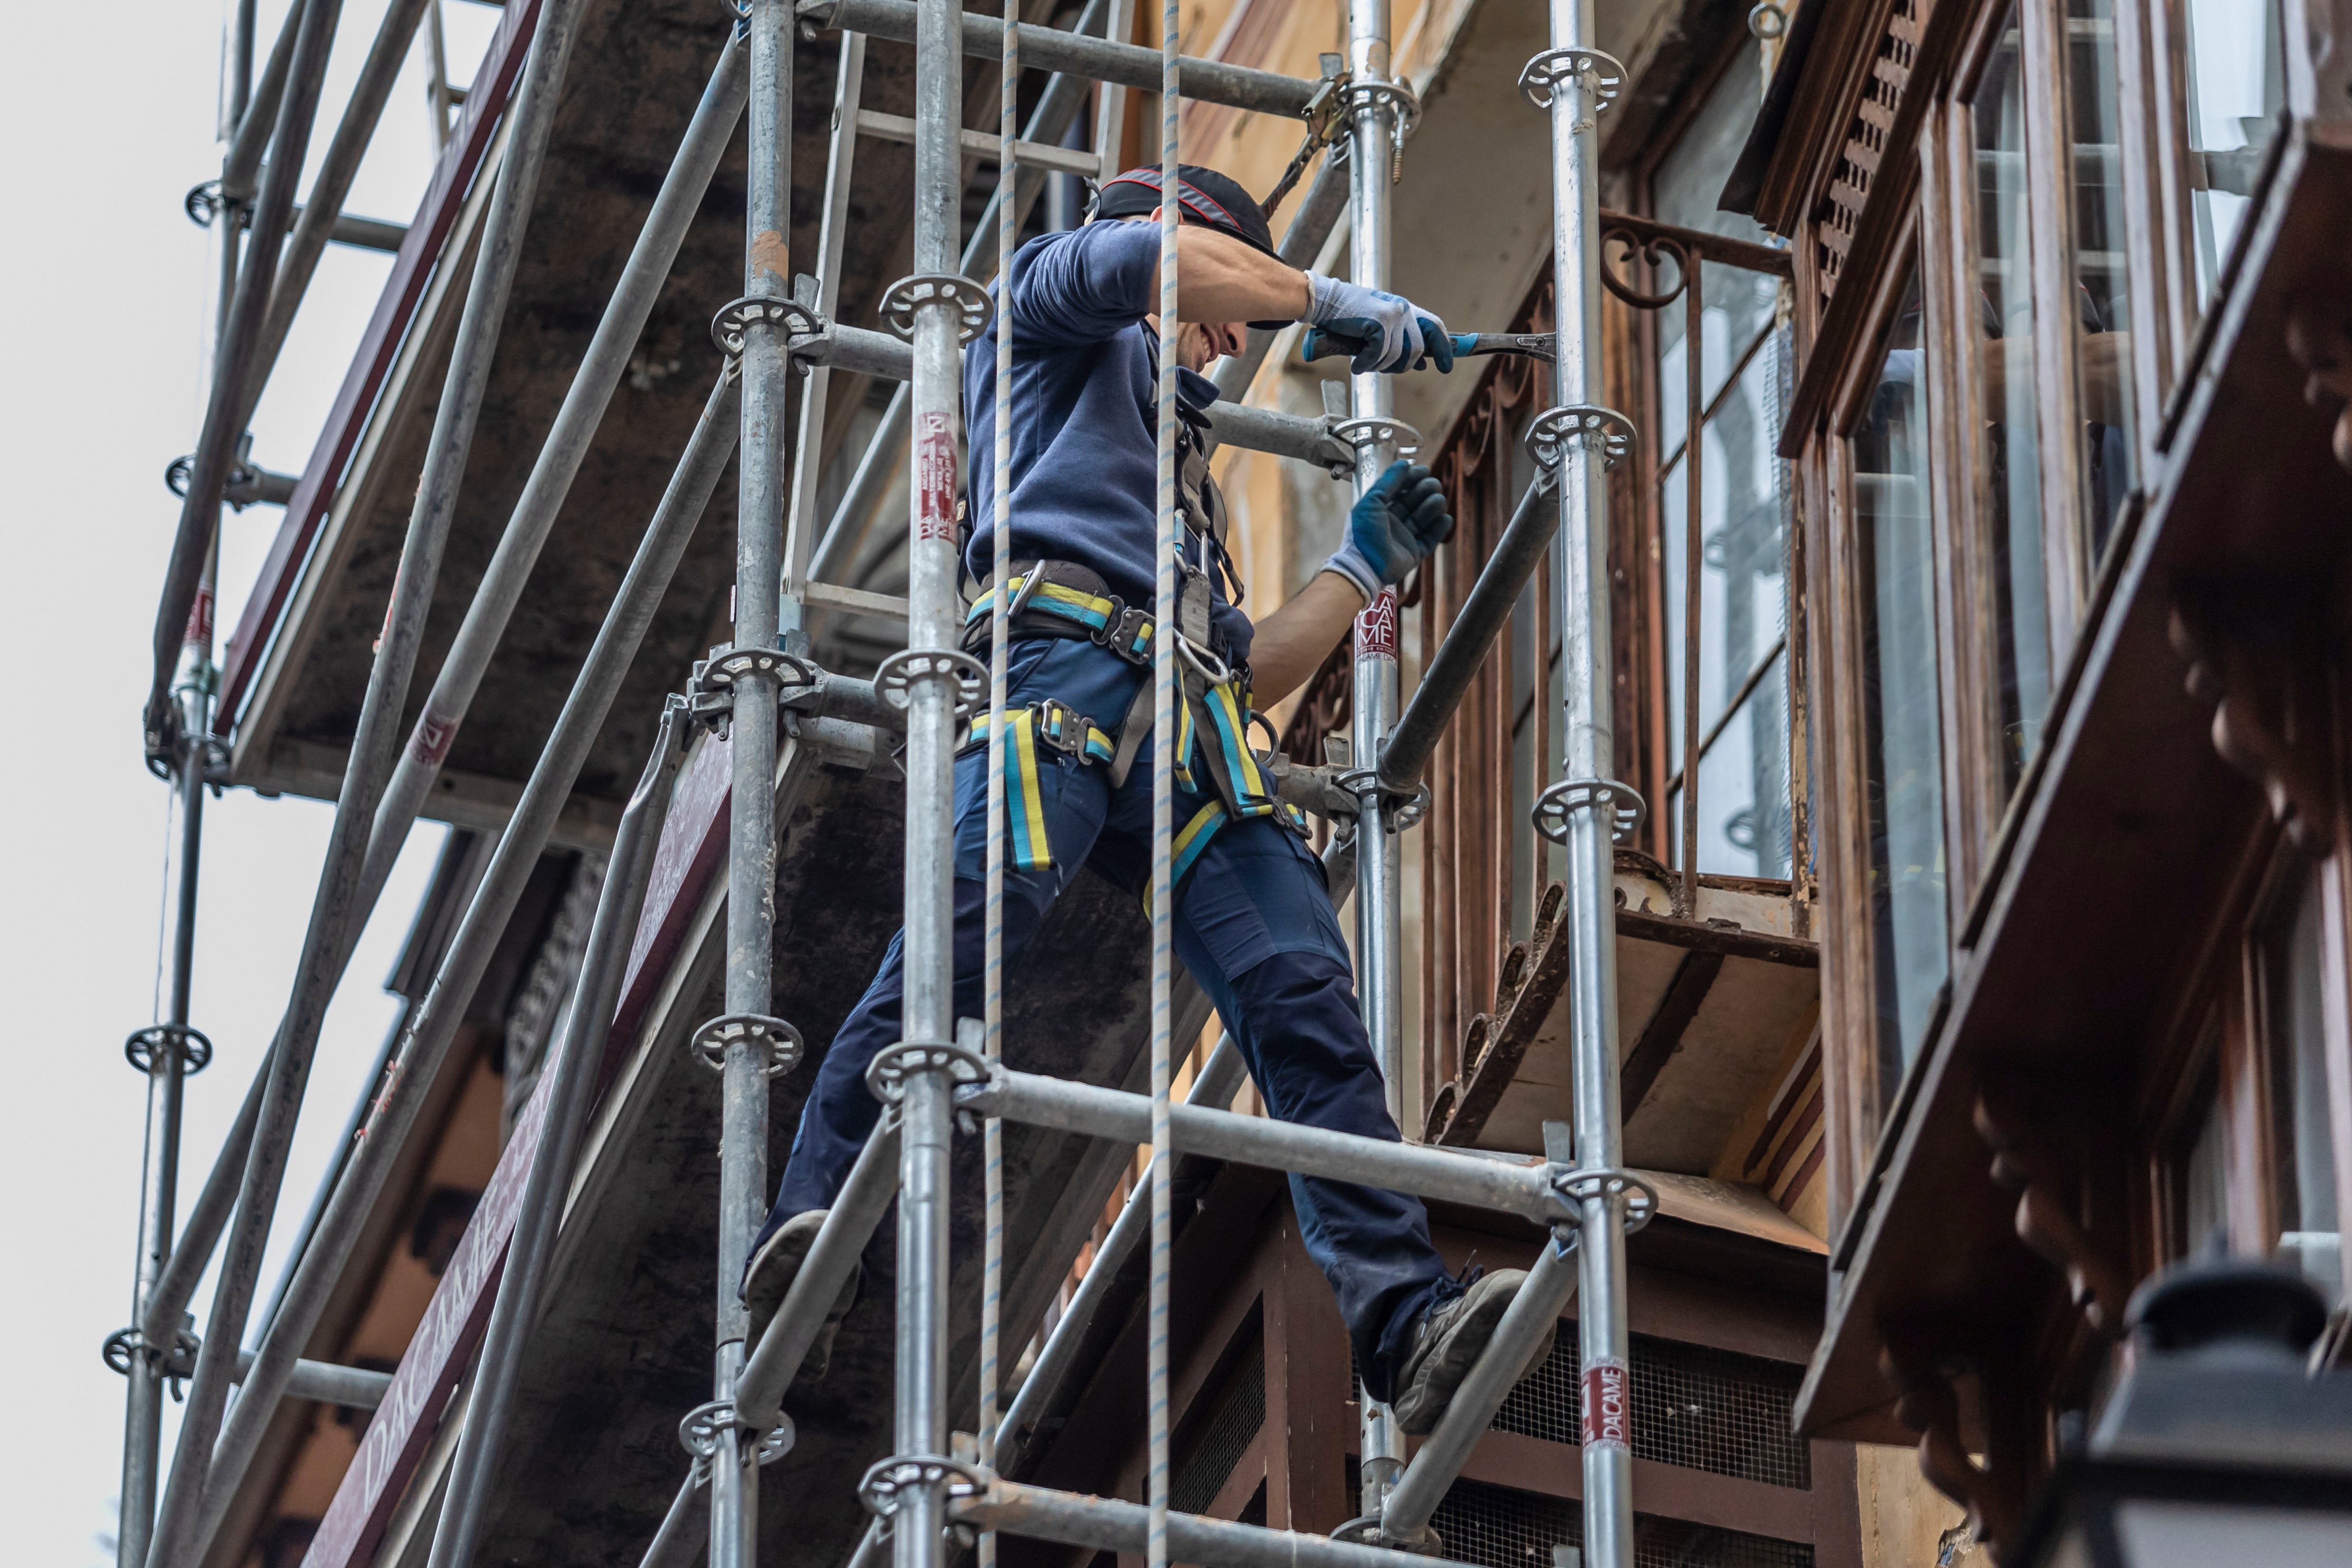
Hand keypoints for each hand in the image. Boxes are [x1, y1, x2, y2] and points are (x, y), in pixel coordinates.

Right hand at [1301, 275, 1453, 373]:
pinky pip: (1379, 355)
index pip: (1435, 328)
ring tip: (1363, 363)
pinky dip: (1366, 364)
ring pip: (1397, 356)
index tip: (1447, 367)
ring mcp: (1392, 315)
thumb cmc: (1348, 317)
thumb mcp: (1379, 328)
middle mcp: (1403, 310)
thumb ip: (1401, 343)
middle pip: (1416, 350)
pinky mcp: (1379, 322)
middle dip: (1401, 367)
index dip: (1443, 349)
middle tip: (1382, 369)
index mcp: (1405, 309)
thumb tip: (1422, 364)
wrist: (1325, 302)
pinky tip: (1356, 363)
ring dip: (1379, 366)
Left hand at [1322, 461, 1453, 601]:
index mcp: (1380, 509)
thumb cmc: (1364, 534)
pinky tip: (1445, 518)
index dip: (1412, 479)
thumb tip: (1403, 463)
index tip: (1423, 471)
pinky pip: (1430, 539)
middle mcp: (1393, 522)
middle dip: (1425, 491)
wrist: (1365, 567)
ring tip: (1438, 500)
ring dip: (1433, 507)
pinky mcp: (1414, 553)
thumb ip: (1388, 482)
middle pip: (1415, 502)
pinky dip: (1439, 528)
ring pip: (1424, 518)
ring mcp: (1404, 537)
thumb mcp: (1372, 502)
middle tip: (1433, 486)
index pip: (1400, 490)